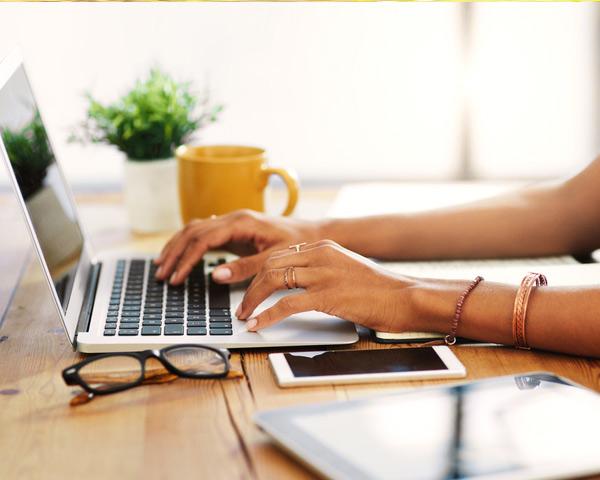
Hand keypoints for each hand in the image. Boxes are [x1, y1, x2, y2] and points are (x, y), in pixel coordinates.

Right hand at [154, 209, 321, 284]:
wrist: (313, 234)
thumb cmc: (298, 244)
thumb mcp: (274, 259)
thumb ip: (246, 268)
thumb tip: (216, 275)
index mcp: (242, 222)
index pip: (203, 239)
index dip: (186, 259)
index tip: (176, 278)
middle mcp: (234, 218)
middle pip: (192, 231)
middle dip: (174, 253)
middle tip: (161, 274)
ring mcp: (233, 222)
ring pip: (195, 229)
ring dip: (177, 246)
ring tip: (163, 265)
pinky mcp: (234, 229)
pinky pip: (204, 233)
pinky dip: (189, 243)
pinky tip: (180, 254)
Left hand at [237, 240, 419, 331]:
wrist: (405, 297)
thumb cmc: (379, 289)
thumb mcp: (345, 268)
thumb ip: (321, 270)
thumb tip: (294, 286)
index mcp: (323, 247)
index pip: (279, 255)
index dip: (258, 273)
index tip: (249, 288)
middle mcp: (320, 255)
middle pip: (271, 265)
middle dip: (250, 287)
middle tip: (241, 306)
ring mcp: (324, 274)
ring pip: (273, 280)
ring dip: (252, 300)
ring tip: (244, 316)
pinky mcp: (328, 295)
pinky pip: (286, 304)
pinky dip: (267, 315)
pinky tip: (258, 324)